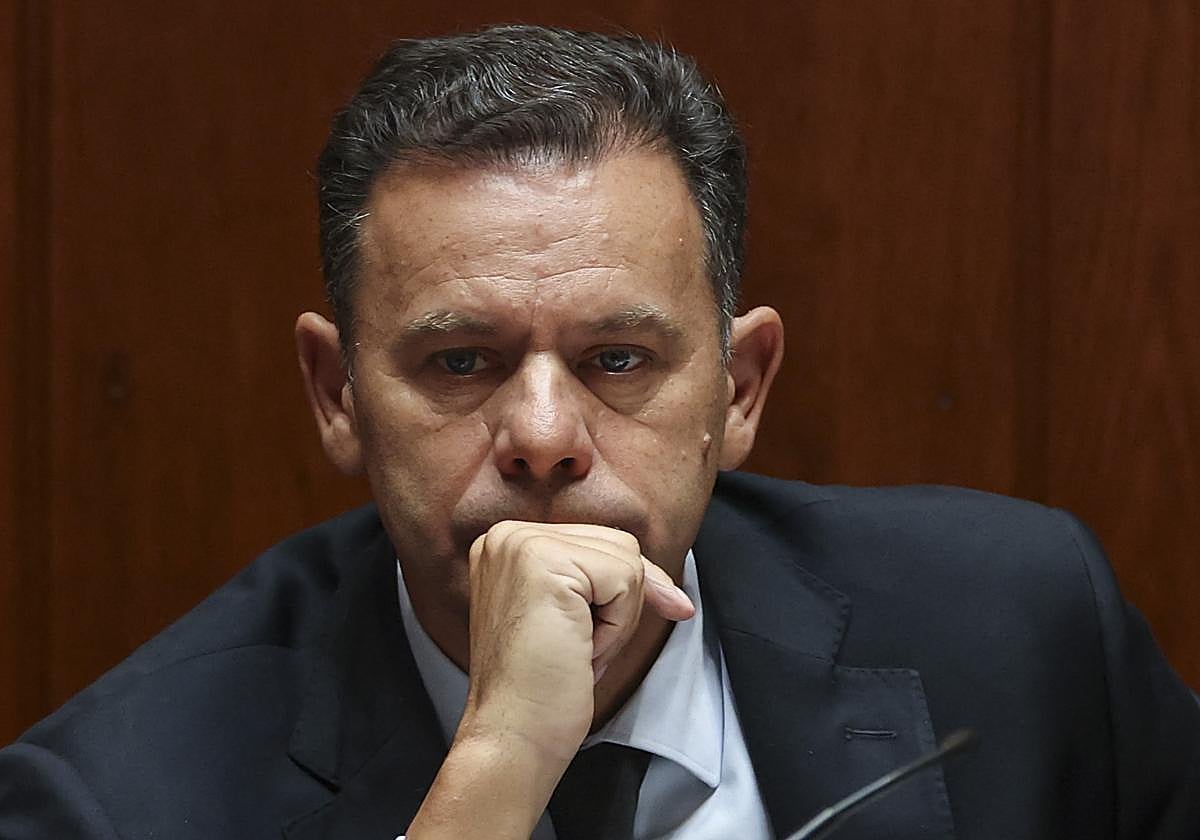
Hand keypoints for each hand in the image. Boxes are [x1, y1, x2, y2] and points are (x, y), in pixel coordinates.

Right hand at [459, 521, 694, 762]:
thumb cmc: (540, 690)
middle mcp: (508, 536)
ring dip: (619, 618)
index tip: (668, 608)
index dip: (631, 586)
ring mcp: (520, 544)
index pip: (600, 543)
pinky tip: (581, 650)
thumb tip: (670, 590)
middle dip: (623, 604)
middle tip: (585, 650)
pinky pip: (624, 578)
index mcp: (510, 545)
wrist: (513, 735)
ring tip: (578, 650)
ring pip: (626, 560)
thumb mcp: (574, 618)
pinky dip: (617, 625)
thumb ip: (600, 583)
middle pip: (617, 544)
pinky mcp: (541, 561)